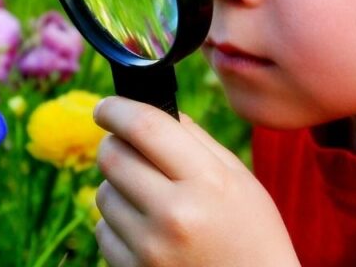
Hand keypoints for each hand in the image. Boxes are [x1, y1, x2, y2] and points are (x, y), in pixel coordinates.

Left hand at [93, 96, 298, 266]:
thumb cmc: (253, 236)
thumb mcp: (240, 181)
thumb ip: (196, 141)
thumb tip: (152, 108)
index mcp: (207, 183)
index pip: (145, 127)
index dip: (117, 109)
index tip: (107, 106)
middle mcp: (174, 214)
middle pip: (113, 156)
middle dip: (114, 144)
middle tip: (127, 147)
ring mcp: (150, 248)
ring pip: (103, 192)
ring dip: (118, 186)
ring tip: (150, 199)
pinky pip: (102, 229)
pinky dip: (117, 224)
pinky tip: (148, 229)